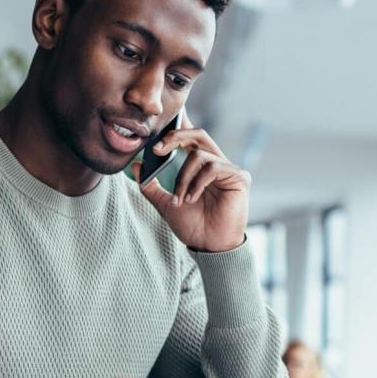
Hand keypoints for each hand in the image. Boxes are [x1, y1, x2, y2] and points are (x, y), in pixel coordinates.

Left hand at [134, 109, 249, 252]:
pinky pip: (213, 167)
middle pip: (198, 134)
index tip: (153, 145)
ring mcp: (229, 169)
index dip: (174, 132)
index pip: (190, 139)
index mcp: (201, 167)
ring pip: (199, 155)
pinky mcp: (239, 177)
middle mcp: (216, 164)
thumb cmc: (193, 226)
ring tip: (180, 199)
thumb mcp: (165, 203)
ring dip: (183, 177)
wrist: (209, 246)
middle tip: (157, 150)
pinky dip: (197, 182)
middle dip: (175, 137)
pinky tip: (193, 198)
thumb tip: (137, 165)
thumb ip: (151, 185)